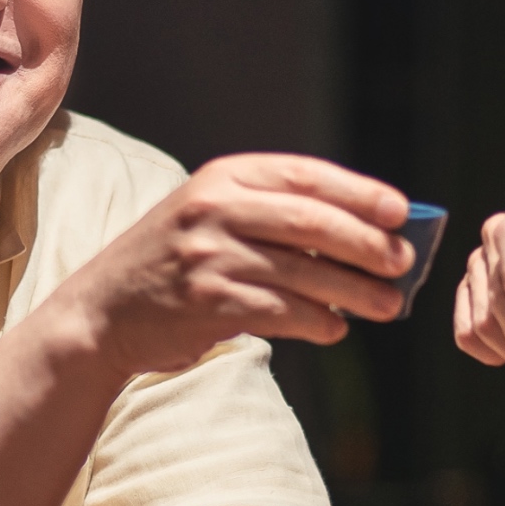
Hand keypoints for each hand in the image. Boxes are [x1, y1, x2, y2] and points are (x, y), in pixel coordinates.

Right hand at [47, 154, 411, 377]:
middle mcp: (213, 209)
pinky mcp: (207, 303)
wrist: (101, 312)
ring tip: (389, 306)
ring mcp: (207, 256)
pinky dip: (318, 322)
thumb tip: (365, 235)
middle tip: (403, 263)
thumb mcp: (212, 218)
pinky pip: (281, 312)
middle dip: (366, 243)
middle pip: (311, 221)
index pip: (305, 176)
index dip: (360, 192)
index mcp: (222, 178)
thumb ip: (274, 216)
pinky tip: (336, 329)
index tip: (401, 212)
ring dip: (355, 292)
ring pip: (303, 272)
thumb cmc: (174, 265)